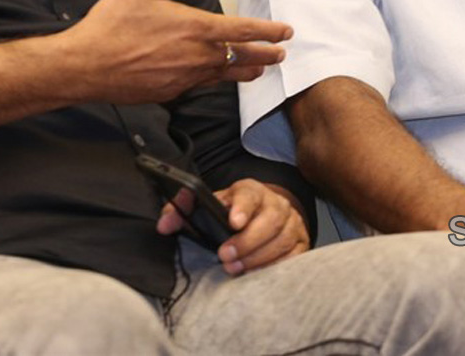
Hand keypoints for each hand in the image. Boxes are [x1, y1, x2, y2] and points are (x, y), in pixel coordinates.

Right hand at [68, 0, 292, 102]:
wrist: (86, 66)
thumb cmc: (113, 23)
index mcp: (196, 28)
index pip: (244, 30)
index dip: (269, 31)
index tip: (286, 32)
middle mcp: (197, 57)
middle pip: (243, 58)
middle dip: (266, 56)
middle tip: (282, 55)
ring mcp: (185, 78)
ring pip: (225, 76)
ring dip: (246, 72)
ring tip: (259, 70)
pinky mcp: (170, 92)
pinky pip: (201, 85)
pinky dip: (215, 80)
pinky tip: (214, 77)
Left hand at [157, 179, 309, 274]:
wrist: (265, 214)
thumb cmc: (232, 213)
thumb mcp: (209, 205)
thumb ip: (183, 210)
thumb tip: (164, 225)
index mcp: (251, 191)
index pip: (249, 194)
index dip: (242, 207)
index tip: (232, 222)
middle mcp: (275, 203)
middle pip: (270, 219)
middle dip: (247, 241)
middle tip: (225, 257)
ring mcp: (292, 222)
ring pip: (282, 238)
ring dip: (258, 257)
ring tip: (235, 269)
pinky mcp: (300, 241)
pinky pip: (294, 255)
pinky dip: (276, 265)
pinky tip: (258, 273)